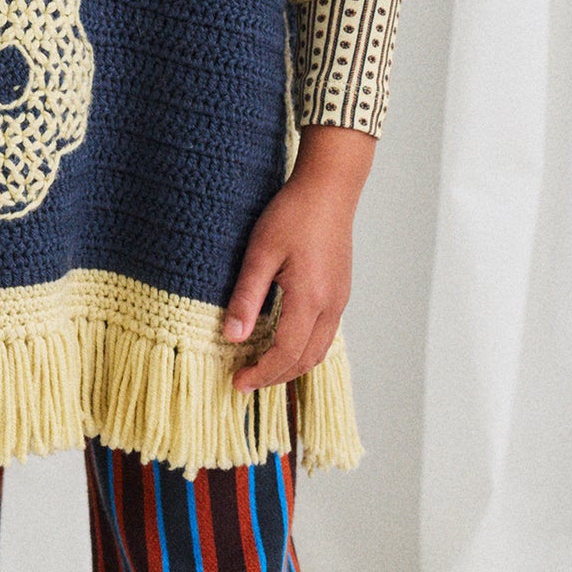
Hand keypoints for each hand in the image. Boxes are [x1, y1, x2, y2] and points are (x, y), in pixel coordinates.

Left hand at [223, 126, 375, 393]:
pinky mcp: (340, 292)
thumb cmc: (293, 213)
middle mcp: (331, 306)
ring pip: (319, 351)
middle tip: (245, 381)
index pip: (286, 354)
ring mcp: (339, 300)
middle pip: (306, 360)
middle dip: (276, 377)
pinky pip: (325, 334)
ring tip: (261, 367)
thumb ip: (246, 298)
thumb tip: (231, 337)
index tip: (237, 383)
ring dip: (291, 366)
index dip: (262, 374)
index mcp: (310, 299)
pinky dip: (303, 349)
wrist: (329, 188)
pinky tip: (281, 342)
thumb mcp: (260, 253)